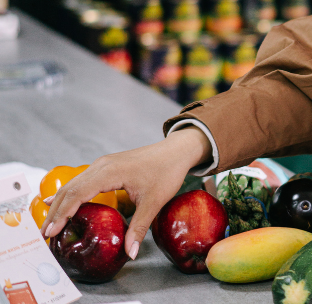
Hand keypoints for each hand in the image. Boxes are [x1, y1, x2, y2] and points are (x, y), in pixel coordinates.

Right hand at [40, 127, 211, 260]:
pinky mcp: (106, 165)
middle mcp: (101, 165)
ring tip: (49, 225)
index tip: (51, 232)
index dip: (62, 214)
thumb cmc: (167, 172)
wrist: (176, 151)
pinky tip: (57, 202)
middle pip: (69, 190)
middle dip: (55, 212)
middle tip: (44, 235)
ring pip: (73, 184)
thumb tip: (129, 253)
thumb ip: (138, 227)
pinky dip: (69, 194)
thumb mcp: (154, 202)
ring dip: (59, 203)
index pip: (76, 194)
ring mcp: (102, 163)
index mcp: (109, 172)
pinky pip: (81, 180)